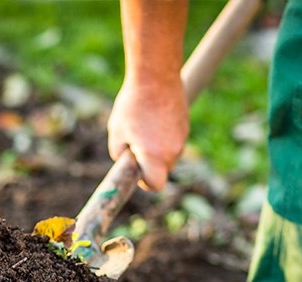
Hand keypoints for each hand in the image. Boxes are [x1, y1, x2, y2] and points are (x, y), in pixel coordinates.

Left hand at [108, 76, 188, 191]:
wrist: (156, 75)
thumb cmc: (132, 105)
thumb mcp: (116, 133)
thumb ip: (120, 156)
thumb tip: (128, 163)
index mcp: (155, 157)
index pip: (155, 185)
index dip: (145, 183)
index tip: (137, 172)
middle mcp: (172, 152)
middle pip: (162, 171)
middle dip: (149, 164)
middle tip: (135, 144)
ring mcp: (182, 139)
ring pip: (168, 156)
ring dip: (156, 149)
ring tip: (143, 127)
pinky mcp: (185, 127)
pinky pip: (173, 141)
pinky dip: (163, 137)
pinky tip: (154, 118)